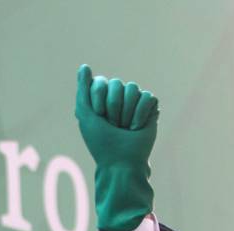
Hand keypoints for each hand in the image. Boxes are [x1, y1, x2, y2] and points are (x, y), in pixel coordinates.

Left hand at [74, 64, 158, 230]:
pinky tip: (137, 127)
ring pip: (133, 88)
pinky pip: (148, 97)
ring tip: (125, 127)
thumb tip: (84, 66)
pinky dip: (140, 114)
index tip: (98, 117)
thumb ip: (83, 90)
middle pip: (117, 84)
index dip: (98, 101)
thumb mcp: (86, 115)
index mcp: (100, 97)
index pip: (101, 82)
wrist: (121, 161)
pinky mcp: (150, 106)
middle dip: (113, 107)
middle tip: (113, 125)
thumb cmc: (100, 141)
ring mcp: (134, 101)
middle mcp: (118, 96)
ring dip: (126, 112)